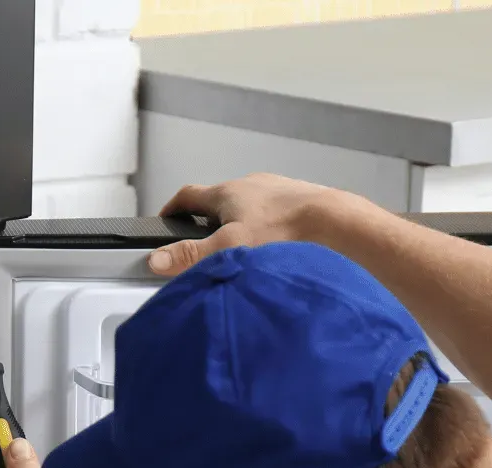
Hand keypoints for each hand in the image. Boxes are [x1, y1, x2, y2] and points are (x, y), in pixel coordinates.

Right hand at [147, 174, 351, 276]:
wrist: (335, 222)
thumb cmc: (284, 231)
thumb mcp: (229, 248)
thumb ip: (192, 256)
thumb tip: (156, 260)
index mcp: (227, 193)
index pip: (187, 195)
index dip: (172, 209)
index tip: (164, 222)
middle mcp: (251, 185)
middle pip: (218, 202)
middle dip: (208, 223)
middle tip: (206, 248)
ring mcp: (277, 191)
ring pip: (249, 207)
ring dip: (240, 225)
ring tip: (242, 252)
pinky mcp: (298, 201)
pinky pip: (274, 213)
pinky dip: (268, 228)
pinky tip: (274, 248)